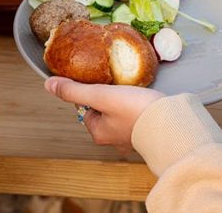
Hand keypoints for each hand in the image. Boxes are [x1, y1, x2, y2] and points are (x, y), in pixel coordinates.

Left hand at [45, 76, 164, 153]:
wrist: (172, 122)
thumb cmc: (136, 110)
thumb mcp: (100, 95)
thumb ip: (74, 90)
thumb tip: (49, 85)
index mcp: (98, 133)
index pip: (86, 107)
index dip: (92, 91)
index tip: (103, 83)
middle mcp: (113, 139)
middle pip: (103, 109)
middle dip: (110, 96)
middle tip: (119, 85)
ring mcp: (131, 136)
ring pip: (120, 112)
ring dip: (126, 100)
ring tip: (133, 90)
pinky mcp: (147, 130)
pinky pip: (137, 114)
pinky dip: (139, 105)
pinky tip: (144, 98)